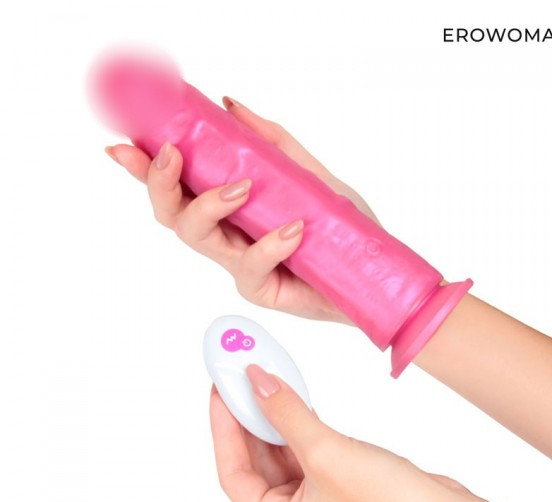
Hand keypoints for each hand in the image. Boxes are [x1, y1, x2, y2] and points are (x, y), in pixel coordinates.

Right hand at [105, 96, 376, 322]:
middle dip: (160, 182)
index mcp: (230, 207)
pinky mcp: (261, 289)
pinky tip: (292, 229)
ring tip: (241, 187)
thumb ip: (272, 142)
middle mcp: (227, 235)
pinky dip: (269, 244)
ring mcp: (240, 264)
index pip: (179, 186)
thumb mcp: (308, 172)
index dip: (145, 167)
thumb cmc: (340, 224)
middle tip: (172, 154)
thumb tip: (231, 106)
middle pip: (172, 214)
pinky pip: (251, 267)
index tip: (124, 143)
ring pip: (197, 239)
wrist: (372, 269)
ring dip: (208, 205)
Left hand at [209, 365, 551, 501]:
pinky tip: (293, 397)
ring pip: (280, 450)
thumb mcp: (326, 452)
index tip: (219, 390)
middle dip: (246, 416)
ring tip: (262, 379)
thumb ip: (287, 414)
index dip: (222, 428)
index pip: (232, 472)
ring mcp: (317, 498)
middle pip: (254, 459)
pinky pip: (304, 446)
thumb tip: (256, 381)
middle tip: (238, 377)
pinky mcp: (338, 481)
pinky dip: (297, 422)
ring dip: (272, 416)